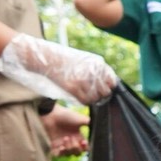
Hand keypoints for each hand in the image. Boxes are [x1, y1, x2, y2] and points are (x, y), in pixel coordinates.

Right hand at [0, 34, 118, 104]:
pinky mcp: (73, 88)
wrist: (48, 59)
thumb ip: (98, 70)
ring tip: (87, 95)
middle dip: (102, 95)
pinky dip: (85, 102)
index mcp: (97, 64)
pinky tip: (81, 97)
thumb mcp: (87, 60)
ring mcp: (83, 81)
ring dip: (93, 99)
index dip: (109, 87)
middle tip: (95, 94)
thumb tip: (109, 83)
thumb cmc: (67, 60)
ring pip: (96, 98)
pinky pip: (85, 101)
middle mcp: (92, 73)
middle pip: (106, 92)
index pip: (112, 81)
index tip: (105, 88)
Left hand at [41, 105, 88, 155]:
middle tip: (72, 138)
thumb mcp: (81, 119)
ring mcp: (62, 144)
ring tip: (65, 138)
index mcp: (78, 136)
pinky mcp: (53, 146)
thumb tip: (99, 128)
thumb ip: (90, 124)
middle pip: (78, 152)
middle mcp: (71, 142)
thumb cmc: (66, 115)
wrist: (51, 114)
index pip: (85, 147)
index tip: (83, 142)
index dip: (85, 147)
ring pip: (69, 154)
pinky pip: (59, 155)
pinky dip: (61, 153)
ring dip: (69, 148)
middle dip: (77, 148)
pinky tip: (61, 146)